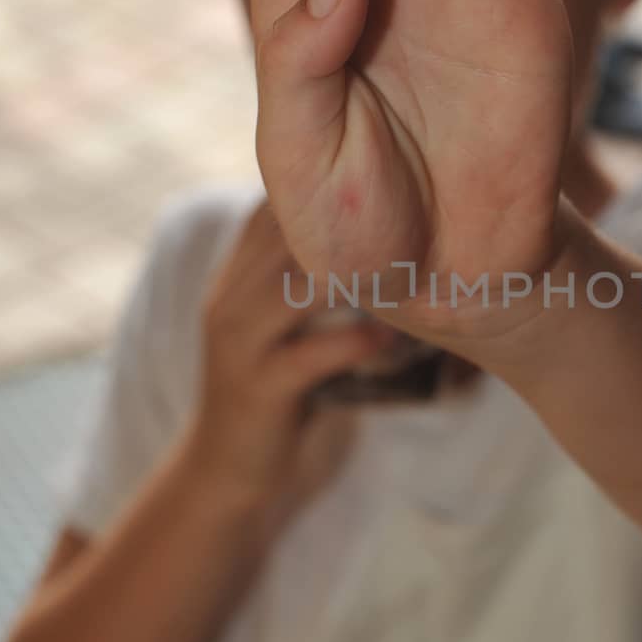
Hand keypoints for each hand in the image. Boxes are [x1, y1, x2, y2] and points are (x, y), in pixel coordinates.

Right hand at [185, 201, 393, 514]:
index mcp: (235, 279)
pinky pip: (313, 354)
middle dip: (349, 223)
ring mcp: (240, 344)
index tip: (383, 175)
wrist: (225, 467)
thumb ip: (308, 279)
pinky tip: (398, 336)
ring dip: (360, 276)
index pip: (269, 211)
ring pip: (297, 289)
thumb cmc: (272, 386)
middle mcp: (230, 300)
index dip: (320, 187)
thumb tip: (375, 235)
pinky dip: (359, 341)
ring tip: (415, 266)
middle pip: (285, 238)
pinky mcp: (259, 388)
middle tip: (416, 211)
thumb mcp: (279, 324)